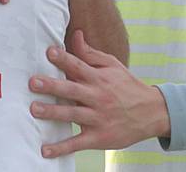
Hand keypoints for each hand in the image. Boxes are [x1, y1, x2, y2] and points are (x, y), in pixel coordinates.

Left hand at [29, 30, 170, 157]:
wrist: (152, 113)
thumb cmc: (127, 86)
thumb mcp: (112, 66)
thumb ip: (90, 53)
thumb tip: (75, 34)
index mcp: (99, 78)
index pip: (79, 66)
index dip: (64, 58)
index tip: (49, 52)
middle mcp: (97, 97)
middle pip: (72, 89)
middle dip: (52, 86)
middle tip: (33, 82)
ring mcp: (98, 118)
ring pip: (72, 114)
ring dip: (53, 112)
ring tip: (34, 109)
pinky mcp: (99, 138)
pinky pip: (77, 143)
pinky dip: (61, 148)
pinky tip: (45, 150)